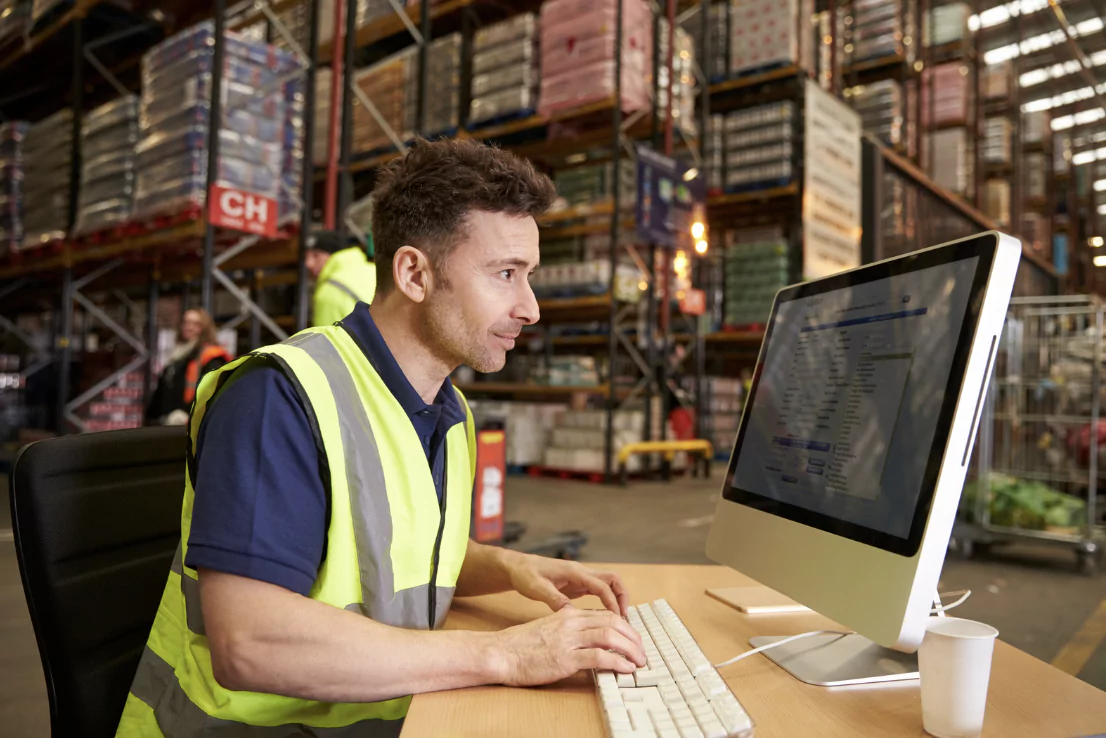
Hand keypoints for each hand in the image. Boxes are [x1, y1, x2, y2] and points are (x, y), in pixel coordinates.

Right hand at [492, 607, 645, 685]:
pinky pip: (599, 657)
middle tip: (642, 652)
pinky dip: (617, 663)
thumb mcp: (549, 628)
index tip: (633, 640)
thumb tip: (589, 638)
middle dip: (633, 637)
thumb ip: (569, 629)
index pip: (606, 615)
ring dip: (631, 650)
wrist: (501, 652)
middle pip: (613, 623)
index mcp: (569, 615)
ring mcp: (569, 640)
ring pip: (610, 637)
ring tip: (640, 661)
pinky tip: (626, 669)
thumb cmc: (521, 644)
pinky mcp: (565, 659)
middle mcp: (572, 623)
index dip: (625, 627)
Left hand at [507, 555, 629, 616]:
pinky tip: (605, 617)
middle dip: (622, 597)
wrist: (517, 567)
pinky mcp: (578, 584)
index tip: (617, 618)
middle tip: (623, 618)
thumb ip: (554, 599)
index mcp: (574, 572)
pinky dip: (606, 601)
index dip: (611, 601)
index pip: (601, 585)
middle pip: (613, 579)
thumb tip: (570, 613)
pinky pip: (599, 590)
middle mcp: (581, 572)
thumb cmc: (525, 575)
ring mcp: (581, 578)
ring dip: (616, 599)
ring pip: (608, 584)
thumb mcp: (537, 588)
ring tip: (618, 620)